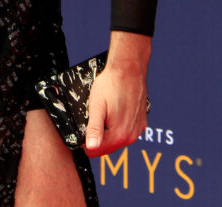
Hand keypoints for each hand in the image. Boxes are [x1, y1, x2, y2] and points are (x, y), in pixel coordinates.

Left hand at [84, 31, 150, 156]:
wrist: (128, 69)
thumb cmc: (111, 85)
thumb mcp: (97, 106)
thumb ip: (94, 128)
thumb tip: (91, 147)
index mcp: (120, 135)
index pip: (98, 151)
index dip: (85, 144)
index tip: (80, 133)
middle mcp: (131, 136)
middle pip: (108, 147)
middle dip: (97, 138)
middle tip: (89, 121)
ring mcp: (137, 129)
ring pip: (117, 139)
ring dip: (107, 133)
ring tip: (101, 116)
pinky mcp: (141, 122)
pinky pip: (126, 131)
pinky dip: (117, 127)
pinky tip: (112, 115)